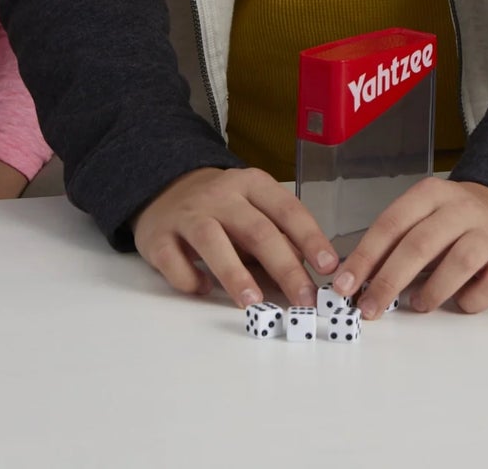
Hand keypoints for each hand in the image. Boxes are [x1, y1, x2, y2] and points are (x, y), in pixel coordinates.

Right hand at [132, 166, 338, 308]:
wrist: (165, 189)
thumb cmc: (221, 207)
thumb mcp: (253, 209)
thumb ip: (276, 236)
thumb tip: (306, 270)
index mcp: (252, 184)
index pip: (287, 210)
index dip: (310, 238)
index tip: (328, 266)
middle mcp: (221, 195)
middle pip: (257, 230)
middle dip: (284, 267)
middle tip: (303, 298)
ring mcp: (188, 214)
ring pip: (213, 241)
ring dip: (235, 274)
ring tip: (254, 302)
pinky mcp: (158, 236)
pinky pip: (173, 260)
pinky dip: (190, 278)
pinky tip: (203, 289)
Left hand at [333, 178, 487, 318]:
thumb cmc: (457, 220)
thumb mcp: (426, 216)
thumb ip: (397, 241)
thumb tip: (357, 279)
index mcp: (432, 194)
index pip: (391, 223)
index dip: (365, 256)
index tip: (344, 285)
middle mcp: (462, 207)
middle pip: (420, 244)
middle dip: (389, 281)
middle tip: (369, 308)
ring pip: (458, 262)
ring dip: (431, 291)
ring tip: (418, 305)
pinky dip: (469, 301)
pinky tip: (459, 302)